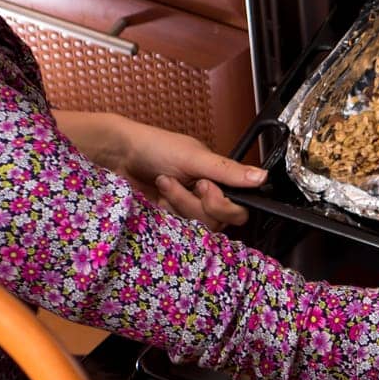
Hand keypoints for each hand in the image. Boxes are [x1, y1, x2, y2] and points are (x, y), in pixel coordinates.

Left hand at [56, 111, 264, 229]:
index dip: (224, 205)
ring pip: (199, 228)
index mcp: (218, 181)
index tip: (205, 187)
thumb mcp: (194, 157)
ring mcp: (186, 213)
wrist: (115, 155)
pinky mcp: (169, 224)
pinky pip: (179, 232)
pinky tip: (156, 199)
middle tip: (188, 184)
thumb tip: (263, 177)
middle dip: (199, 203)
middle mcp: (206, 199)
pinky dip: (167, 215)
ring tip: (164, 183)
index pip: (239, 209)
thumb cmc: (153, 147)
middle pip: (220, 222)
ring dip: (181, 203)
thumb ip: (228, 171)